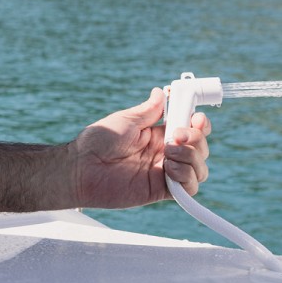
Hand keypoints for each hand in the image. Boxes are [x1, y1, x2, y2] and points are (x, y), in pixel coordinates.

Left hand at [69, 88, 210, 208]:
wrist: (81, 168)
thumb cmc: (97, 141)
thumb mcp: (126, 119)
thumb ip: (148, 110)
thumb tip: (161, 91)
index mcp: (157, 134)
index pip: (190, 128)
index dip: (200, 123)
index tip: (196, 117)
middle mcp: (164, 153)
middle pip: (199, 148)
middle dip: (196, 139)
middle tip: (176, 136)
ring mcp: (164, 172)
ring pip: (199, 168)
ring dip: (192, 158)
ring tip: (170, 155)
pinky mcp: (160, 190)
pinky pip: (188, 189)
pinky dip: (187, 179)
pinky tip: (171, 169)